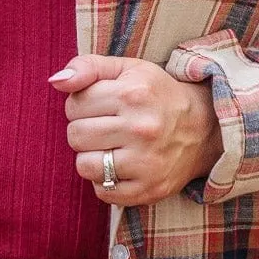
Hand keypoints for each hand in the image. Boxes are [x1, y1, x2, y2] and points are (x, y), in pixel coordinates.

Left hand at [50, 53, 221, 205]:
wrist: (203, 128)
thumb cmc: (155, 95)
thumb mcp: (127, 69)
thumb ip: (87, 67)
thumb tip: (55, 81)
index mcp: (133, 94)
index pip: (74, 104)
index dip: (81, 104)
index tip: (100, 105)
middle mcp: (141, 129)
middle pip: (75, 135)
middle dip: (84, 130)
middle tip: (106, 126)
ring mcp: (146, 163)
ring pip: (84, 165)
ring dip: (92, 157)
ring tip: (111, 147)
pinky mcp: (149, 190)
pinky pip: (102, 192)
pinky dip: (105, 181)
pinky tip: (121, 165)